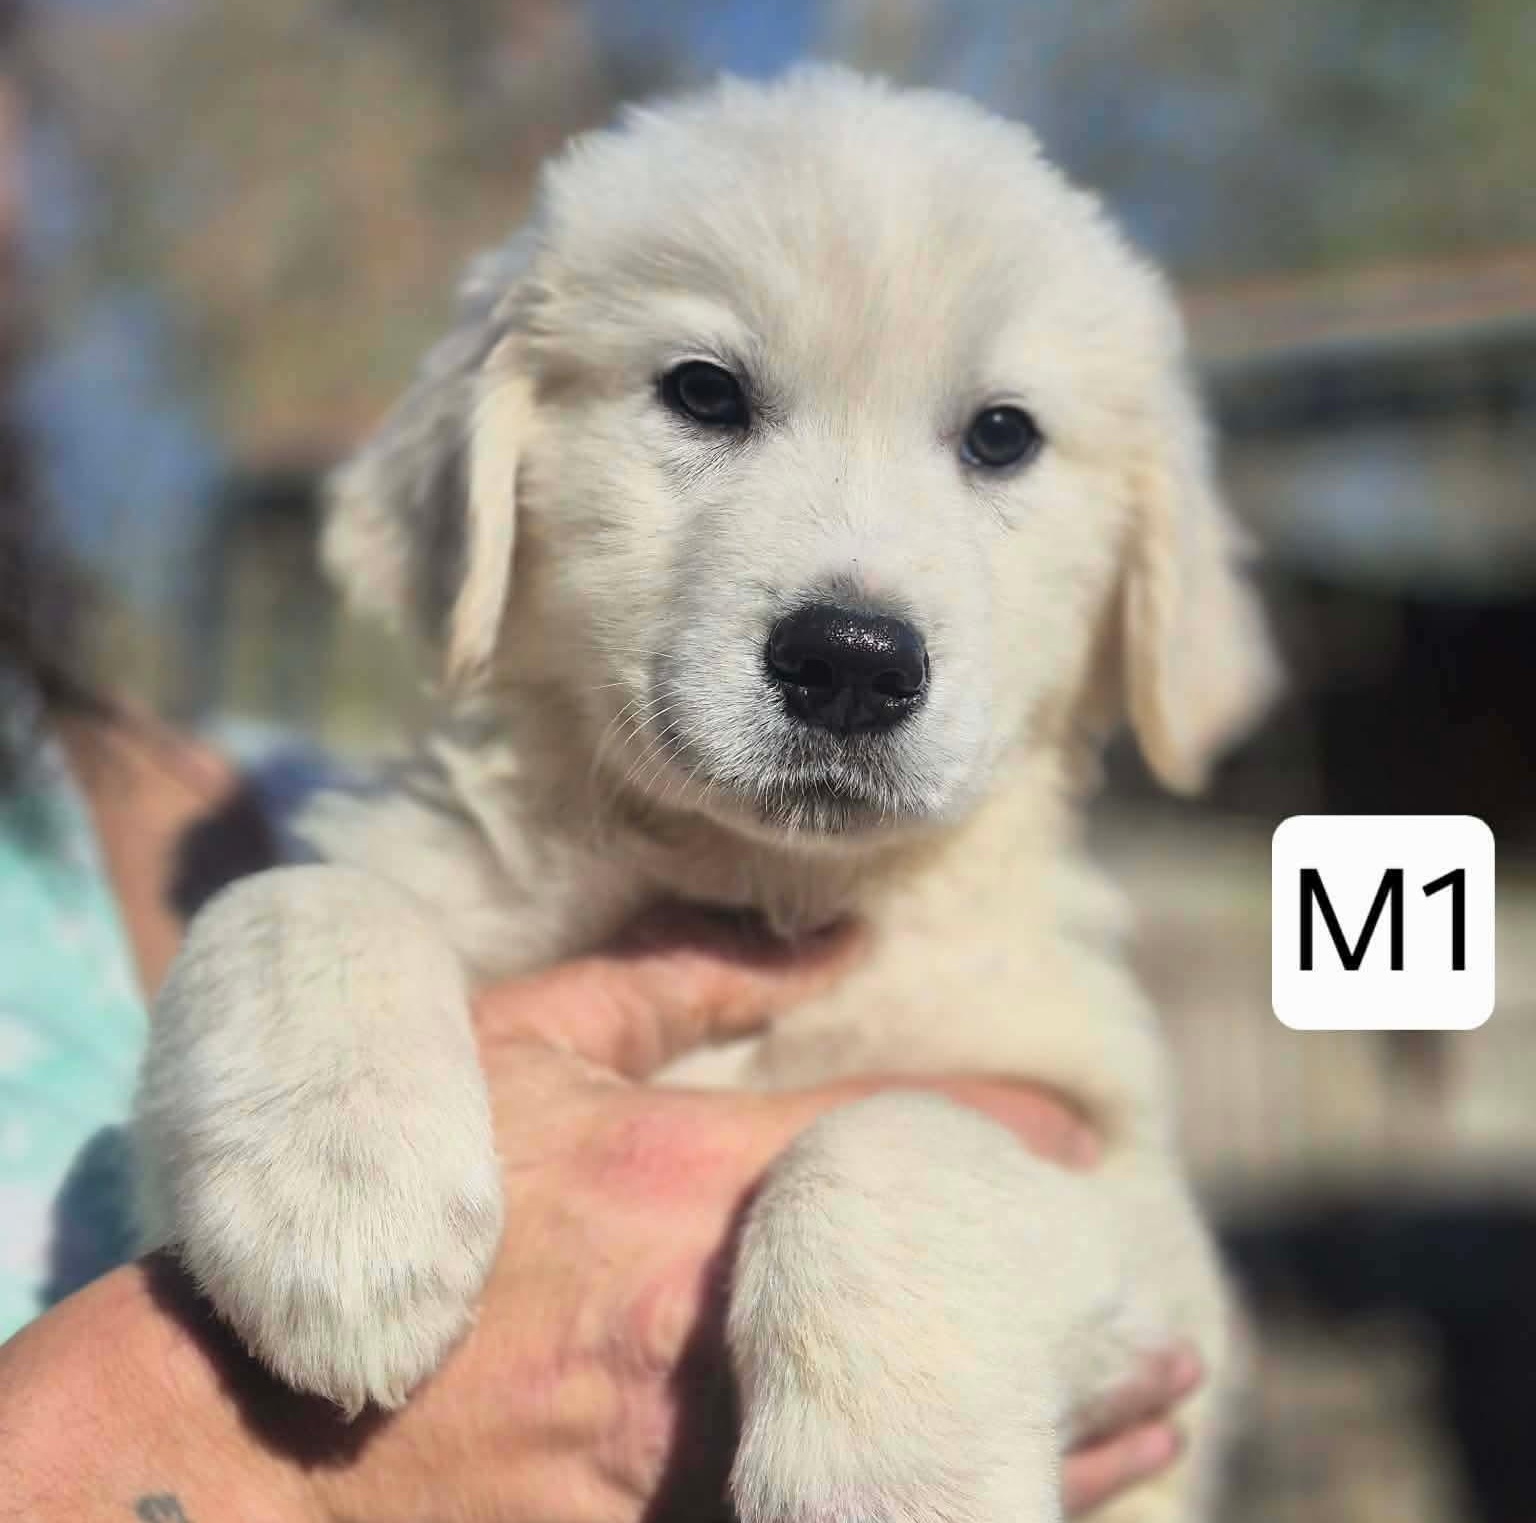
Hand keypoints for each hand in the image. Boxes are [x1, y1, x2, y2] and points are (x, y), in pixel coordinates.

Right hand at [0, 918, 1197, 1522]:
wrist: (255, 1433)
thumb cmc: (406, 1210)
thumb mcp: (518, 1053)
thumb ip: (672, 984)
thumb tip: (816, 938)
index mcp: (685, 1181)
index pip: (893, 1144)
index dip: (1002, 1138)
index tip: (1078, 1140)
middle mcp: (711, 1322)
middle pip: (935, 1328)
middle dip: (1068, 1347)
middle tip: (1170, 1347)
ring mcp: (692, 1457)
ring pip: (912, 1452)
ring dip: (1040, 1457)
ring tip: (1143, 1439)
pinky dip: (923, 1512)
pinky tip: (987, 1510)